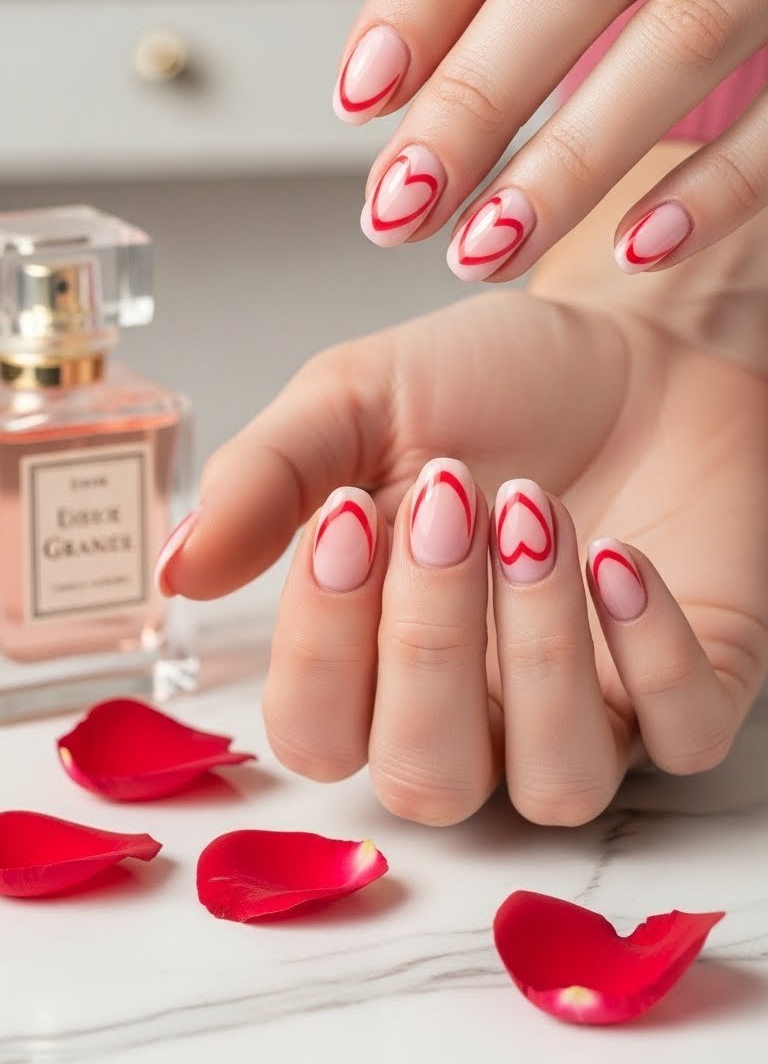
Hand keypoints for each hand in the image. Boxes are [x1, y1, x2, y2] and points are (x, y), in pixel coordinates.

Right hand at [158, 237, 767, 825]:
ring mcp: (591, 707)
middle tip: (456, 496)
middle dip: (431, 639)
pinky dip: (650, 651)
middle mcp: (478, 705)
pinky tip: (617, 549)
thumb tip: (178, 571)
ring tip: (534, 510)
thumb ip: (267, 478)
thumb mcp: (361, 398)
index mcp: (378, 650)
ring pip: (553, 784)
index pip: (316, 732)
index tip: (351, 512)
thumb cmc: (492, 376)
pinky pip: (681, 735)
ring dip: (539, 648)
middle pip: (425, 778)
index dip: (321, 644)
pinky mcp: (695, 685)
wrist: (630, 335)